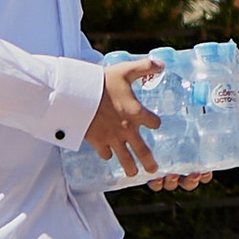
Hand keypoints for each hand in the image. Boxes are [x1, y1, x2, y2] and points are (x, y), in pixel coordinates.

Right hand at [85, 60, 164, 179]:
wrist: (76, 94)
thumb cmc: (102, 82)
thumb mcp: (125, 71)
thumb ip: (145, 67)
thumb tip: (163, 64)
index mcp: (136, 113)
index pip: (154, 123)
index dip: (155, 122)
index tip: (154, 123)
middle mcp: (126, 129)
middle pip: (142, 150)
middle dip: (148, 161)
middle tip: (154, 170)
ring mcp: (111, 137)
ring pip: (124, 158)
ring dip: (129, 167)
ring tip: (134, 174)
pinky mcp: (96, 140)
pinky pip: (104, 153)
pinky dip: (107, 155)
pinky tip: (109, 155)